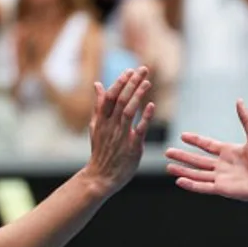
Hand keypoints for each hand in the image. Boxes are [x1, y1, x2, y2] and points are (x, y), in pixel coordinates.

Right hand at [83, 67, 155, 194]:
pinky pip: (139, 130)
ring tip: (147, 82)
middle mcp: (110, 126)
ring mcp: (121, 136)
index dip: (120, 82)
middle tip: (143, 69)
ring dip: (138, 95)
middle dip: (132, 83)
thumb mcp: (96, 126)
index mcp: (101, 120)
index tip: (129, 70)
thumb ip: (99, 105)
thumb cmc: (101, 151)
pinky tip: (151, 106)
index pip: (110, 96)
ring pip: (129, 111)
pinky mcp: (132, 147)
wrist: (101, 177)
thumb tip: (97, 84)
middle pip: (120, 100)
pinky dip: (145, 117)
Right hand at [165, 100, 247, 203]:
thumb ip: (246, 119)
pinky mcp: (222, 189)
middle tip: (167, 152)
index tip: (182, 136)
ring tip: (169, 167)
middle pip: (197, 160)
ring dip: (182, 171)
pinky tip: (179, 181)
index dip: (195, 141)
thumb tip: (239, 101)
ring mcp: (221, 178)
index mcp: (229, 152)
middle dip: (182, 156)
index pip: (207, 145)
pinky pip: (203, 187)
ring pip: (197, 174)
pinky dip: (191, 184)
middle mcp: (222, 165)